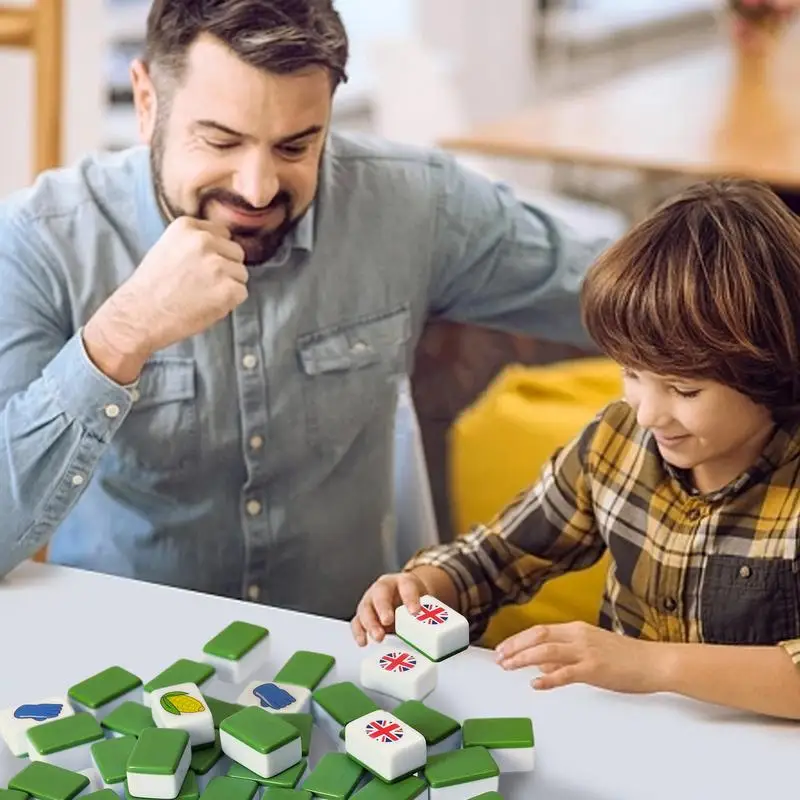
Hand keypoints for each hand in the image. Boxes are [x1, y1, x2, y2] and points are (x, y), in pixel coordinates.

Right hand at [85, 217, 247, 380]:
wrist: (140, 315)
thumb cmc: (152, 287)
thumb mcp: (167, 247)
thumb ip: (194, 242)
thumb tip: (222, 247)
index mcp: (187, 226)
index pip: (223, 234)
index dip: (216, 253)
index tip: (200, 267)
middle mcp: (204, 240)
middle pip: (236, 252)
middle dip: (225, 268)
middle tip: (201, 284)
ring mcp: (218, 264)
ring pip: (241, 273)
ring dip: (228, 286)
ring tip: (201, 295)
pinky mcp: (228, 288)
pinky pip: (242, 293)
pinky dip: (230, 303)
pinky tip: (207, 305)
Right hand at [350, 572, 427, 646]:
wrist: (404, 597)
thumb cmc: (415, 601)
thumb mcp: (425, 602)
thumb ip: (430, 612)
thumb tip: (443, 631)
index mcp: (403, 581)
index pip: (407, 586)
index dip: (410, 598)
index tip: (415, 611)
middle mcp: (384, 587)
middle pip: (380, 594)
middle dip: (383, 608)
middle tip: (388, 621)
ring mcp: (371, 600)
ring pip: (365, 608)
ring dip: (370, 623)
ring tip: (378, 637)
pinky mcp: (363, 614)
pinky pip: (357, 621)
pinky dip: (358, 631)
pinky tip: (363, 642)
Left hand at [495, 621, 666, 693]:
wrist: (655, 662)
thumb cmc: (627, 657)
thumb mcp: (591, 649)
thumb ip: (565, 655)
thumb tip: (541, 663)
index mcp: (577, 629)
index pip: (540, 630)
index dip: (518, 639)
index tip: (504, 648)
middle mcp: (579, 636)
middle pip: (538, 636)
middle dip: (515, 646)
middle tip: (499, 657)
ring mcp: (586, 651)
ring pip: (546, 651)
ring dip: (523, 658)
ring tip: (508, 667)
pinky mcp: (595, 669)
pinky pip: (566, 673)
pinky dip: (548, 678)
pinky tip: (535, 683)